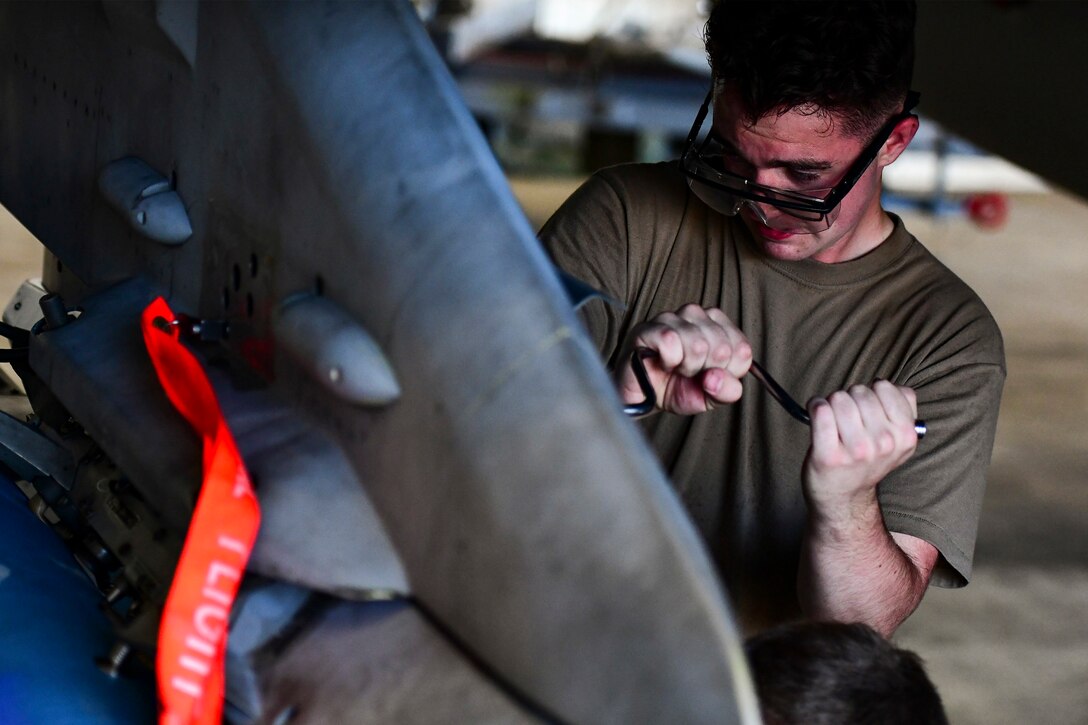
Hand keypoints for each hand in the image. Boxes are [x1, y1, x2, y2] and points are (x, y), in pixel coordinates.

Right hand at [619, 304, 750, 414]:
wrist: (644, 398)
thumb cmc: (678, 389)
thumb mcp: (712, 397)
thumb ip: (728, 390)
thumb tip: (716, 377)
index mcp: (719, 327)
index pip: (742, 349)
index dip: (727, 373)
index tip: (711, 375)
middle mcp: (697, 316)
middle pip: (722, 347)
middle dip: (706, 371)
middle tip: (690, 372)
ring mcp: (672, 318)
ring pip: (698, 344)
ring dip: (687, 367)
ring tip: (676, 367)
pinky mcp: (649, 328)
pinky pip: (671, 342)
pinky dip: (668, 361)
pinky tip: (662, 362)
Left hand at [803, 381, 918, 518]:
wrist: (844, 498)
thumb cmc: (866, 460)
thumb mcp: (898, 439)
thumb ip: (901, 409)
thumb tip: (884, 385)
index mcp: (906, 435)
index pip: (886, 387)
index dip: (872, 392)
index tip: (866, 409)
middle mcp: (885, 443)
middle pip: (860, 391)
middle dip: (851, 398)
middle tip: (848, 419)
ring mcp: (857, 450)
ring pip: (839, 398)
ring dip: (832, 403)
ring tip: (833, 421)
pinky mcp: (829, 455)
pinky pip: (820, 410)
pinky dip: (815, 406)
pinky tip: (817, 416)